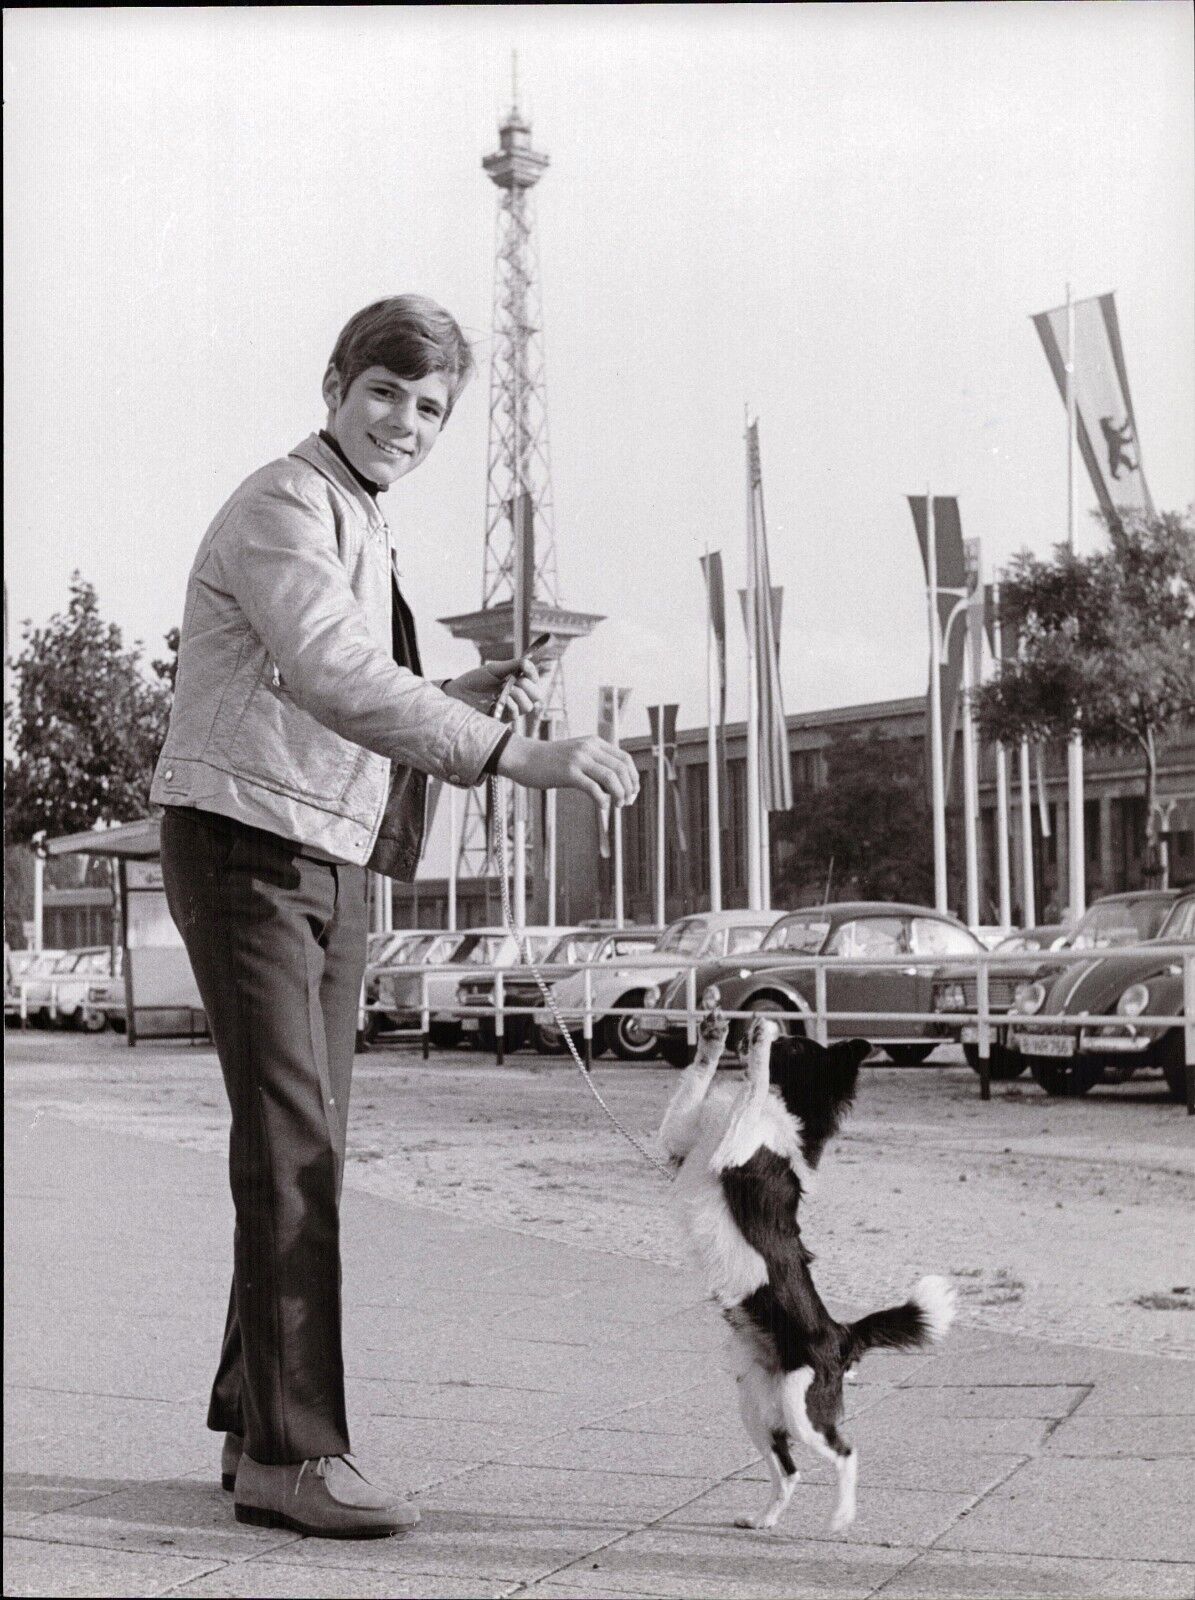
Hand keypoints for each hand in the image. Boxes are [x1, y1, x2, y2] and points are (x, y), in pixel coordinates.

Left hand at [442, 655, 544, 717]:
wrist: (459, 693)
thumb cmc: (476, 680)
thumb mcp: (495, 669)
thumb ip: (513, 665)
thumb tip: (528, 662)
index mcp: (517, 683)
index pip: (534, 680)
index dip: (533, 673)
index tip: (526, 667)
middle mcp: (517, 697)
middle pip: (537, 695)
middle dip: (529, 686)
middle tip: (517, 680)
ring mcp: (511, 709)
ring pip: (528, 706)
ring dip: (518, 695)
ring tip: (503, 689)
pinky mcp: (503, 720)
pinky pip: (516, 714)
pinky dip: (510, 704)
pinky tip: (500, 699)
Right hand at [496, 732, 639, 806]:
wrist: (523, 757)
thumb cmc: (549, 762)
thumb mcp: (576, 756)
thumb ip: (594, 765)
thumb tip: (615, 787)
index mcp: (594, 742)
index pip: (625, 758)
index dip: (633, 777)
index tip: (632, 792)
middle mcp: (589, 748)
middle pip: (622, 768)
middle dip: (629, 788)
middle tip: (626, 802)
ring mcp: (578, 759)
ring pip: (611, 777)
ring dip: (619, 794)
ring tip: (617, 805)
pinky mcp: (568, 772)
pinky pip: (593, 787)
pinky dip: (602, 800)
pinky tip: (602, 807)